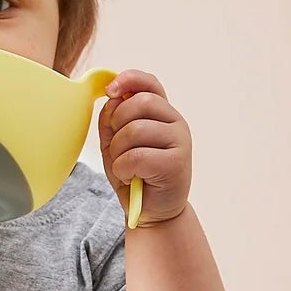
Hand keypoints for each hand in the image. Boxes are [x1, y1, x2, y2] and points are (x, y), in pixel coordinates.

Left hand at [99, 70, 191, 225]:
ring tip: (124, 166)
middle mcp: (175, 122)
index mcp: (161, 112)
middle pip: (138, 103)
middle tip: (117, 148)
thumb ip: (112, 119)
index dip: (128, 79)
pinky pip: (137, 156)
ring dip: (118, 151)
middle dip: (116, 125)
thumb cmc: (134, 174)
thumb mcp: (115, 143)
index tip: (109, 91)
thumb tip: (112, 98)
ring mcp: (180, 141)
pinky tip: (131, 177)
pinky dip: (123, 168)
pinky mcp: (177, 163)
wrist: (152, 211)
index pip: (149, 83)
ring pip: (135, 130)